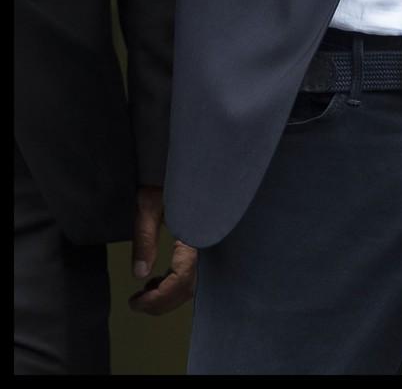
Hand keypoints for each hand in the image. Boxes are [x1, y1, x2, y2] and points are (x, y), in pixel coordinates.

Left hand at [128, 184, 197, 315]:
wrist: (189, 155)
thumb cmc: (166, 173)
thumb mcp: (149, 202)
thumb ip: (145, 237)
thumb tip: (139, 275)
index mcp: (198, 231)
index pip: (184, 278)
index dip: (160, 297)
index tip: (136, 302)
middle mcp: (208, 239)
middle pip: (192, 286)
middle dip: (164, 300)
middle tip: (137, 302)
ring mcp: (208, 239)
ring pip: (195, 281)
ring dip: (170, 293)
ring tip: (145, 291)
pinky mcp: (205, 237)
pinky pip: (195, 269)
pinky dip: (176, 280)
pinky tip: (158, 278)